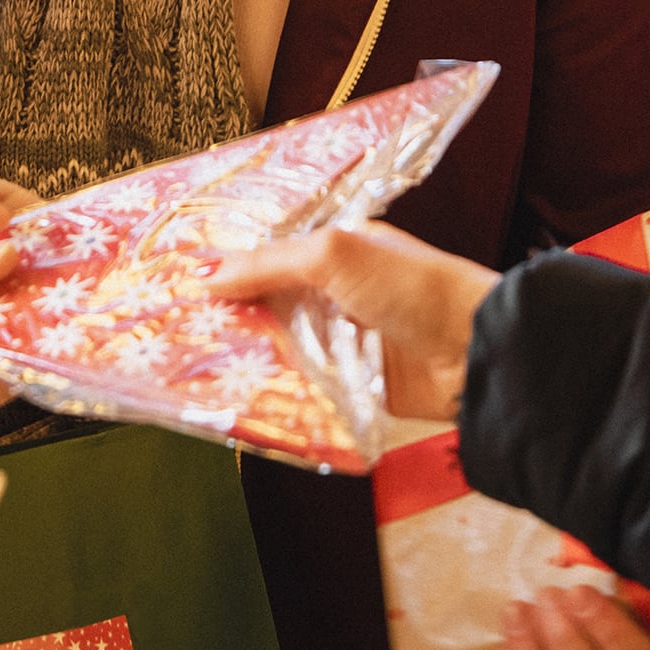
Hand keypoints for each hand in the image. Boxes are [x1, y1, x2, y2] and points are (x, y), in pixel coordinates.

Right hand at [208, 224, 498, 421]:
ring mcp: (341, 343)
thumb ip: (270, 263)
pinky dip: (277, 392)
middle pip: (267, 307)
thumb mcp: (335, 255)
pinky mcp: (349, 387)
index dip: (228, 271)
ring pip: (279, 350)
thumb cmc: (415, 287)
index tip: (179, 285)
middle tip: (174, 332)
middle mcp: (334, 295)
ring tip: (193, 367)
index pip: (267, 258)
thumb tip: (207, 275)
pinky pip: (303, 390)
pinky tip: (240, 397)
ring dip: (248, 359)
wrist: (474, 352)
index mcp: (333, 252)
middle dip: (228, 319)